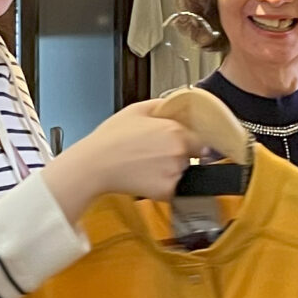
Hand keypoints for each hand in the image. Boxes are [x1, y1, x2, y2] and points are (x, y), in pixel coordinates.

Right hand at [43, 103, 202, 219]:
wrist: (95, 165)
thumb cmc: (111, 139)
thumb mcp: (137, 110)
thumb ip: (163, 105)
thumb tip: (178, 107)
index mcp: (175, 131)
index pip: (202, 138)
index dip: (191, 140)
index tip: (184, 143)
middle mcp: (179, 152)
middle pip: (195, 155)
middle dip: (182, 154)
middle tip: (157, 154)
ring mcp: (175, 173)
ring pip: (185, 172)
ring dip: (173, 170)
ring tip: (148, 165)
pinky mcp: (167, 192)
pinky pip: (175, 189)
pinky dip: (164, 185)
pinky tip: (146, 176)